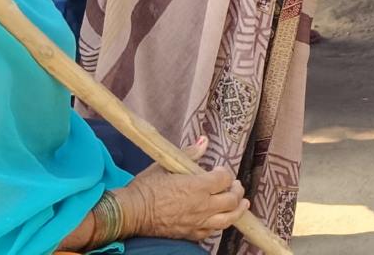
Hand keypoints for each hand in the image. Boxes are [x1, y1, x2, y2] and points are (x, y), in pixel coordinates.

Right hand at [120, 137, 248, 241]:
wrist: (132, 212)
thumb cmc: (146, 187)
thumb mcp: (165, 165)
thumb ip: (188, 154)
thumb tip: (204, 141)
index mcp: (197, 186)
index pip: (224, 179)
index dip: (225, 173)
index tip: (220, 170)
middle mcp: (202, 205)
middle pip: (232, 199)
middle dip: (236, 190)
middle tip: (234, 186)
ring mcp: (198, 222)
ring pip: (228, 219)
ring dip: (238, 210)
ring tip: (242, 204)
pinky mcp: (191, 233)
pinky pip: (213, 231)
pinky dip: (220, 224)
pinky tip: (221, 218)